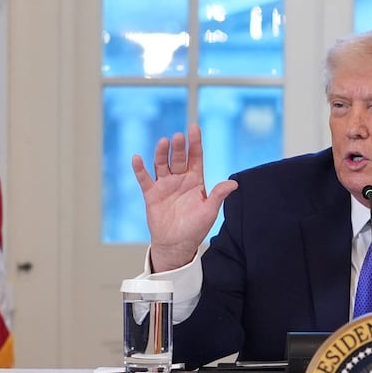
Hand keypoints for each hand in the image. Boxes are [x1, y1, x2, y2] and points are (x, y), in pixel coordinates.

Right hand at [132, 123, 237, 271]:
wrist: (177, 245)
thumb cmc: (195, 228)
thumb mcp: (209, 211)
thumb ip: (218, 195)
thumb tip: (234, 183)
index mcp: (195, 180)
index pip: (195, 157)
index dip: (195, 143)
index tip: (194, 128)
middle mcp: (179, 179)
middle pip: (178, 158)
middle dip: (179, 147)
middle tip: (178, 137)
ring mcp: (165, 185)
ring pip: (162, 164)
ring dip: (161, 153)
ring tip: (163, 142)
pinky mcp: (151, 194)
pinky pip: (144, 179)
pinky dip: (140, 169)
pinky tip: (137, 158)